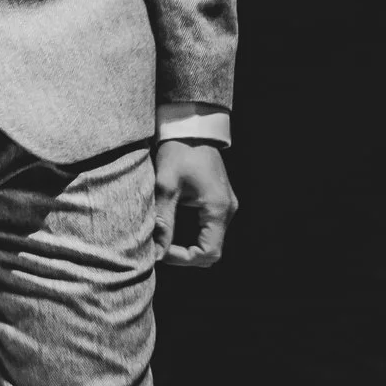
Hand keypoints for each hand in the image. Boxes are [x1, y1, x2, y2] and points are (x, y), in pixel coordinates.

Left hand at [154, 140, 235, 267]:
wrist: (191, 127)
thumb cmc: (178, 151)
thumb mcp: (166, 185)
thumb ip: (163, 220)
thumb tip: (156, 252)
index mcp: (218, 208)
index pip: (209, 252)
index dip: (184, 258)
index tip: (162, 250)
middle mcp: (228, 210)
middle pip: (212, 250)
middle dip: (186, 254)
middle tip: (161, 246)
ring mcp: (226, 205)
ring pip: (211, 239)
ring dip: (189, 244)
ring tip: (164, 237)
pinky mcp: (220, 200)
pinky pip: (210, 227)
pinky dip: (193, 233)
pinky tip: (173, 225)